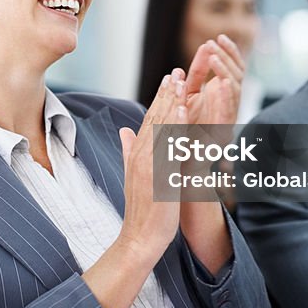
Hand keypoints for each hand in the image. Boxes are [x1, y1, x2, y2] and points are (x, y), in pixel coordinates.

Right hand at [117, 73, 186, 258]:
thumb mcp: (134, 174)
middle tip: (176, 70)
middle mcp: (140, 154)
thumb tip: (124, 130)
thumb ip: (129, 150)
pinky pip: (169, 143)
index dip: (159, 97)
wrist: (139, 238)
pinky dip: (175, 124)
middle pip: (154, 117)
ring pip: (161, 125)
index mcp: (137, 153)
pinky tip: (182, 108)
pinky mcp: (159, 172)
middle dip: (167, 92)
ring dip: (171, 101)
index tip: (169, 79)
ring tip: (180, 81)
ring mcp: (148, 163)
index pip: (149, 119)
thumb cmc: (142, 210)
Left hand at [181, 34, 243, 126]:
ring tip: (214, 57)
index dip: (228, 52)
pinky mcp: (223, 133)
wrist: (177, 160)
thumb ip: (195, 74)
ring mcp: (227, 119)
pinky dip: (228, 97)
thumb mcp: (187, 94)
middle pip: (236, 75)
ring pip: (235, 91)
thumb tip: (203, 48)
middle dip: (227, 57)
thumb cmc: (183, 128)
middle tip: (213, 42)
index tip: (218, 37)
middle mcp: (228, 105)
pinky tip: (224, 82)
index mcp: (221, 96)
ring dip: (226, 72)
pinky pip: (229, 112)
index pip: (231, 69)